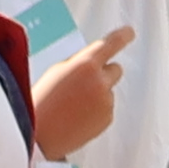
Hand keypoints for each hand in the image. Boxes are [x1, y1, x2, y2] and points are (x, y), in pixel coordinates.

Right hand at [30, 23, 127, 163]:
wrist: (39, 134)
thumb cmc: (43, 101)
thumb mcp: (57, 71)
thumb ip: (79, 64)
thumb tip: (93, 65)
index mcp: (86, 64)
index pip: (111, 45)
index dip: (122, 36)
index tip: (129, 33)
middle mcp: (101, 82)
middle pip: (116, 69)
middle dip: (104, 73)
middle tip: (85, 83)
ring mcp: (106, 102)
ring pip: (108, 91)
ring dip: (97, 95)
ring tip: (73, 106)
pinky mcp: (107, 119)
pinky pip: (106, 109)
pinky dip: (96, 112)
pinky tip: (77, 117)